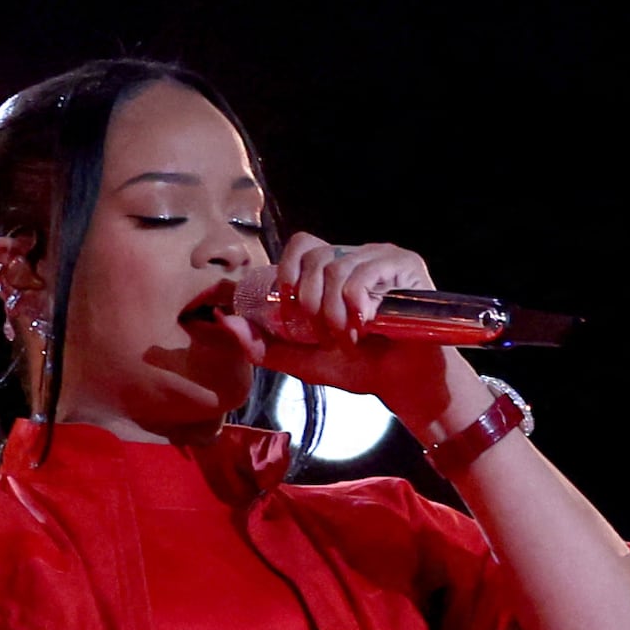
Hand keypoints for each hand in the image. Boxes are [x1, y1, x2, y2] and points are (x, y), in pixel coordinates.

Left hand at [239, 232, 481, 420]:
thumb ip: (262, 345)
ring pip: (337, 268)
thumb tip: (224, 321)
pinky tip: (367, 326)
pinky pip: (365, 273)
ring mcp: (381, 257)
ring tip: (350, 338)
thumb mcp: (301, 360)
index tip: (290, 310)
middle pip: (315, 257)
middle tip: (326, 335)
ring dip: (335, 313)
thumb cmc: (360, 367)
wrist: (402, 384)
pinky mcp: (405, 265)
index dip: (288, 272)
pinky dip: (357, 306)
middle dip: (311, 305)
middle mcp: (355, 256)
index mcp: (332, 270)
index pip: (300, 245)